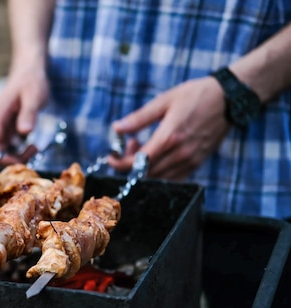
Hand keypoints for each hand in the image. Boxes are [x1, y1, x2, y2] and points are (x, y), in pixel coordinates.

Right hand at [0, 66, 48, 164]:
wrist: (29, 71)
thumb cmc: (31, 82)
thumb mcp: (34, 97)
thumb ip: (28, 114)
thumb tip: (24, 131)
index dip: (4, 158)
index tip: (21, 161)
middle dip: (13, 158)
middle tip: (33, 152)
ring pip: (2, 151)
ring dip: (17, 155)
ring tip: (35, 148)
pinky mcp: (4, 128)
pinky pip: (8, 146)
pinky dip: (19, 149)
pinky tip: (32, 144)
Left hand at [108, 76, 230, 179]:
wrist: (230, 99)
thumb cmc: (197, 95)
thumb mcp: (164, 101)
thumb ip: (138, 118)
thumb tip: (117, 128)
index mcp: (169, 136)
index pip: (138, 161)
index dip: (120, 163)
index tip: (111, 158)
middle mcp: (181, 153)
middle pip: (146, 172)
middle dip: (130, 162)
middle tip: (130, 143)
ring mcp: (191, 160)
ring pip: (158, 177)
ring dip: (144, 167)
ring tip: (144, 146)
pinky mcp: (197, 163)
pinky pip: (173, 177)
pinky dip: (159, 171)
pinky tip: (157, 154)